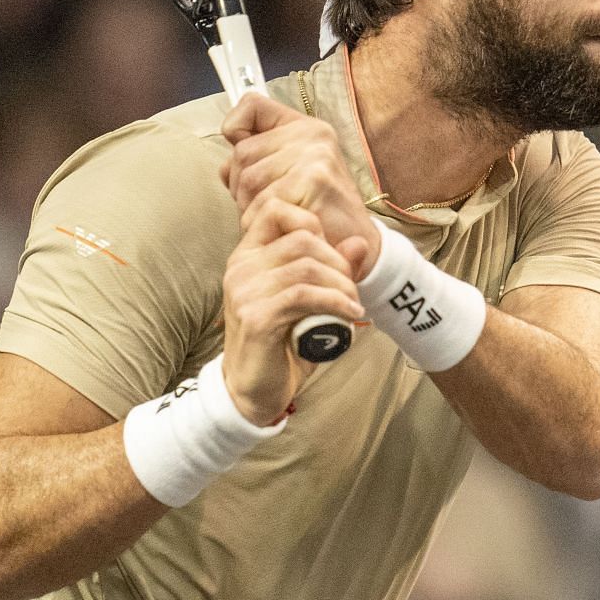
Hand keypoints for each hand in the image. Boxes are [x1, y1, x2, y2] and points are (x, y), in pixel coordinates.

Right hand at [220, 195, 365, 424]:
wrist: (256, 390)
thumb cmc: (283, 342)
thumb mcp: (311, 300)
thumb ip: (331, 269)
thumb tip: (359, 241)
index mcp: (248, 255)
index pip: (275, 209)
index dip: (312, 223)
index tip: (332, 256)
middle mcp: (241, 267)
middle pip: (302, 238)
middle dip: (338, 262)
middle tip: (351, 288)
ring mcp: (244, 291)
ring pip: (307, 266)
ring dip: (341, 285)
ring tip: (352, 304)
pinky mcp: (256, 317)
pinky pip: (305, 295)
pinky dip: (336, 302)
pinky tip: (350, 314)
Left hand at [221, 92, 379, 280]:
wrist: (355, 247)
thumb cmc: (318, 213)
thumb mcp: (288, 178)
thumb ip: (256, 163)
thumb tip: (225, 166)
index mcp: (306, 127)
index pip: (252, 106)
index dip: (236, 128)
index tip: (244, 154)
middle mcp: (313, 134)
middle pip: (241, 152)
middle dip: (239, 186)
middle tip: (265, 206)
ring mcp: (315, 155)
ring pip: (247, 179)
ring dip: (249, 208)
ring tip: (276, 218)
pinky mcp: (313, 180)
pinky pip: (262, 201)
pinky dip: (262, 222)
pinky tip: (281, 228)